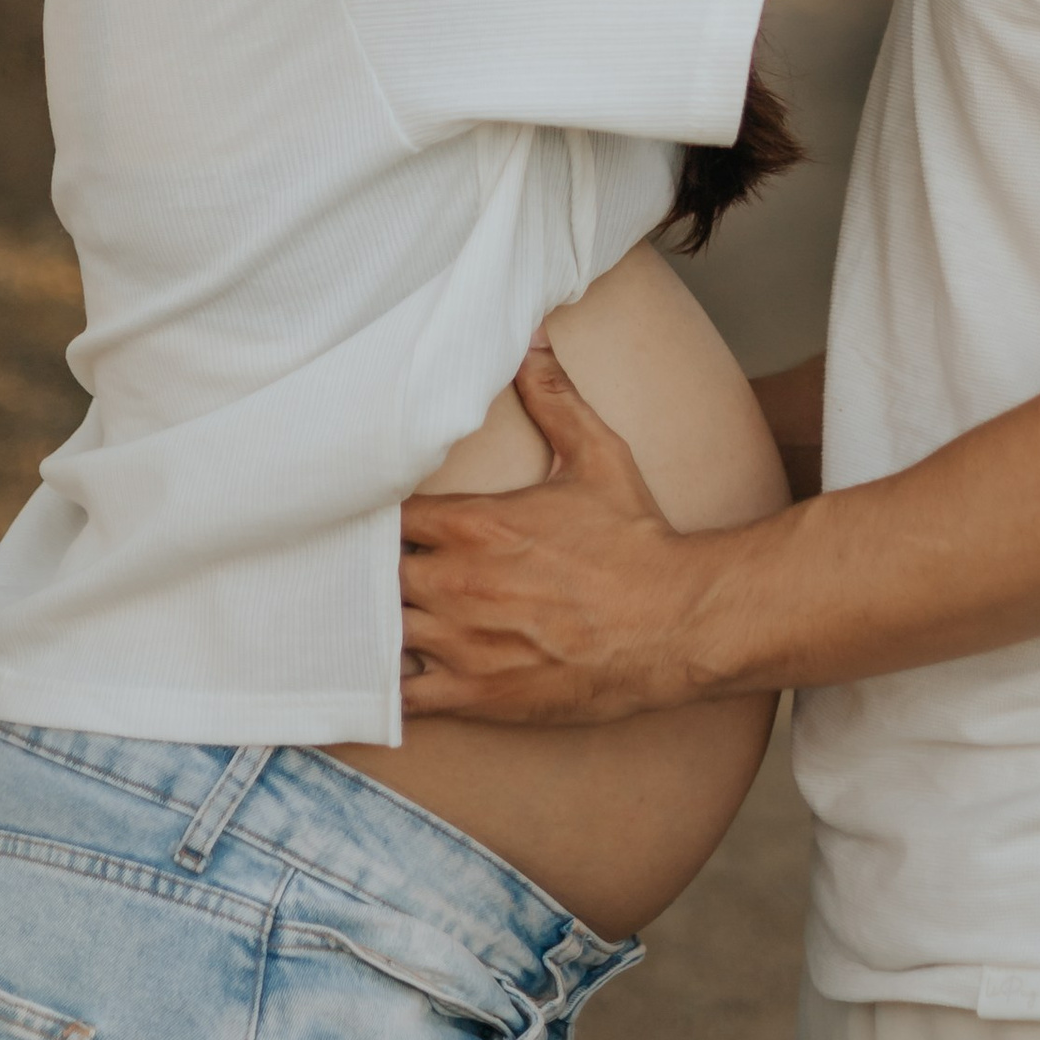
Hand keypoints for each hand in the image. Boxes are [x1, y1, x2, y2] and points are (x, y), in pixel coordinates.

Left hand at [399, 341, 719, 723]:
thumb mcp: (598, 455)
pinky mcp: (478, 695)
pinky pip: (405, 699)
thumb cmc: (634, 541)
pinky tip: (395, 674)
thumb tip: (530, 341)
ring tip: (376, 616)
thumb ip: (555, 398)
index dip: (373, 516)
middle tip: (365, 567)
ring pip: (381, 635)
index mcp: (477, 524)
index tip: (374, 515)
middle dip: (368, 571)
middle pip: (372, 576)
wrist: (674, 621)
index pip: (386, 515)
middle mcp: (459, 583)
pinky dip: (391, 687)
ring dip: (375, 625)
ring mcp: (465, 644)